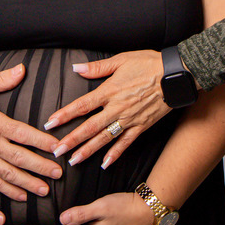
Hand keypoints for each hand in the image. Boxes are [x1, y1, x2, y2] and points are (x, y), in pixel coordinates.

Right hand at [0, 65, 62, 200]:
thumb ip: (2, 80)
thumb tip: (22, 69)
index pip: (24, 134)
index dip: (43, 142)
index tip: (58, 147)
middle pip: (20, 158)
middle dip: (41, 167)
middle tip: (58, 174)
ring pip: (9, 174)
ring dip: (28, 183)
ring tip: (45, 190)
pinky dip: (8, 191)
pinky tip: (21, 196)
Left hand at [45, 50, 169, 166]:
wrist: (175, 75)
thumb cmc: (148, 64)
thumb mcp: (121, 60)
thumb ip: (97, 67)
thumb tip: (76, 68)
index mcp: (109, 91)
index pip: (81, 106)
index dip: (64, 115)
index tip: (50, 124)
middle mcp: (116, 108)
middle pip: (89, 127)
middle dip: (71, 140)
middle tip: (56, 151)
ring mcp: (129, 120)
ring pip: (104, 138)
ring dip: (88, 150)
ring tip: (73, 161)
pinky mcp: (141, 126)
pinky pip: (126, 143)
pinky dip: (115, 154)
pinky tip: (105, 164)